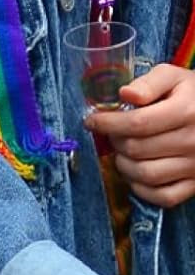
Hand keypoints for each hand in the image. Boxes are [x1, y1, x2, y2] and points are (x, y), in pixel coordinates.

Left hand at [87, 64, 194, 207]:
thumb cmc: (191, 93)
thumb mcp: (173, 76)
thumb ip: (147, 83)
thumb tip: (124, 94)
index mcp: (185, 111)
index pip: (137, 123)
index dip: (108, 123)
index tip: (91, 120)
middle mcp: (192, 142)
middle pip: (138, 149)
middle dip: (114, 141)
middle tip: (109, 133)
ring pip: (147, 175)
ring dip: (123, 165)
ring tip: (120, 152)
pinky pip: (165, 197)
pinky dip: (142, 190)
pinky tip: (134, 174)